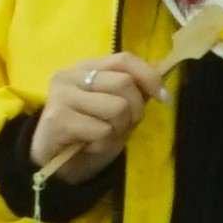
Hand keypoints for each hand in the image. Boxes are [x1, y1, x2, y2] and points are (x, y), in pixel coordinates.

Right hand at [25, 53, 157, 189]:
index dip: (150, 77)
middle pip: (124, 83)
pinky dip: (103, 143)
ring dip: (118, 128)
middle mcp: (70, 75)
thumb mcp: (120, 107)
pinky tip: (89, 145)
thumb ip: (137, 87)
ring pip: (117, 107)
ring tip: (102, 134)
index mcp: (86, 67)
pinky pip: (102, 130)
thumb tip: (162, 66)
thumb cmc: (91, 132)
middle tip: (121, 125)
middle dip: (134, 110)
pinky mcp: (57, 119)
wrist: (57, 164)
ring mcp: (61, 96)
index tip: (164, 98)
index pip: (125, 59)